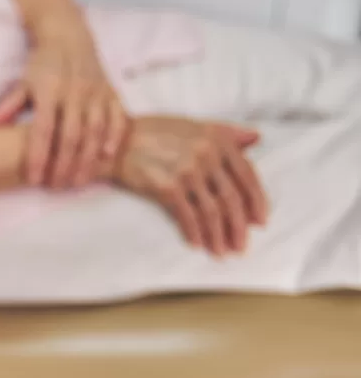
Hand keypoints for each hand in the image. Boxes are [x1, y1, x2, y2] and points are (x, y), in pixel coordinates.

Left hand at [0, 9, 127, 189]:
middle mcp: (74, 92)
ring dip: (88, 159)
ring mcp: (96, 93)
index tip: (34, 179)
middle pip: (71, 136)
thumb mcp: (23, 82)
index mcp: (49, 91)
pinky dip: (114, 137)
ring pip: (95, 131)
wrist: (69, 35)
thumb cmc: (43, 65)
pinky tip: (107, 156)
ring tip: (78, 182)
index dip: (38, 156)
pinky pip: (117, 117)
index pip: (42, 130)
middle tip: (56, 187)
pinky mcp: (111, 92)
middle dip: (64, 166)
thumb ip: (7, 105)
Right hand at [111, 116, 268, 255]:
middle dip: (239, 226)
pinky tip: (197, 244)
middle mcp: (207, 154)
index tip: (260, 221)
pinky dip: (194, 233)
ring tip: (221, 252)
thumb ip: (227, 132)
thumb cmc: (155, 132)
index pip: (247, 175)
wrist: (118, 141)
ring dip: (219, 236)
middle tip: (241, 246)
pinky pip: (187, 216)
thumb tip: (255, 139)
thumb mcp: (194, 125)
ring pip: (212, 211)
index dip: (257, 201)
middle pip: (232, 198)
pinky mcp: (167, 186)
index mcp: (218, 139)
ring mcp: (187, 171)